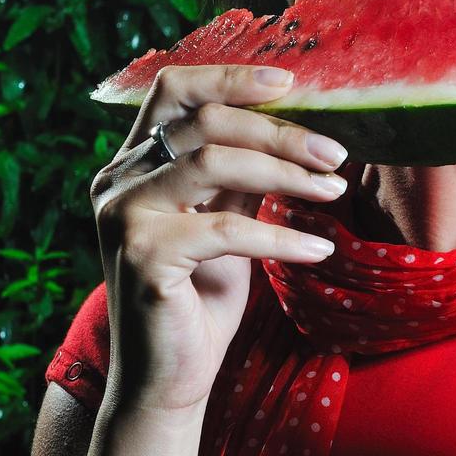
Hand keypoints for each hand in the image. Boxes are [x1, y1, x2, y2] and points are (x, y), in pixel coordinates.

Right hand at [89, 64, 349, 414]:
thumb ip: (241, 173)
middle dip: (281, 132)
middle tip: (336, 154)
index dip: (230, 77)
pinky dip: (280, 235)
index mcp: (135, 162)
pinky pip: (225, 228)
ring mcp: (123, 215)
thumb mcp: (225, 219)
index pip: (173, 90)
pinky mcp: (141, 255)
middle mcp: (118, 180)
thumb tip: (293, 125)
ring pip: (214, 162)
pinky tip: (318, 248)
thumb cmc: (200, 297)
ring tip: (334, 191)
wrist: (169, 379)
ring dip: (286, 174)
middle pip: (205, 121)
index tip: (290, 82)